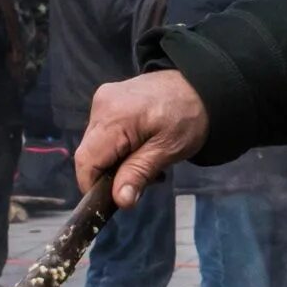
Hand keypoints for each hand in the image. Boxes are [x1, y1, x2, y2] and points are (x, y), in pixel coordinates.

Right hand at [75, 70, 208, 207]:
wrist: (200, 85)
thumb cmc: (188, 117)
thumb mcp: (167, 150)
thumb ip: (139, 174)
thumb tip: (120, 201)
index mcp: (114, 117)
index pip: (86, 160)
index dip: (92, 185)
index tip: (111, 200)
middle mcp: (101, 106)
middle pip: (90, 154)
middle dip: (109, 175)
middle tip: (141, 180)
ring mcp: (103, 101)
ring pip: (96, 145)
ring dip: (115, 162)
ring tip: (146, 162)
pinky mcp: (108, 100)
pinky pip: (104, 133)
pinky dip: (118, 147)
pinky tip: (141, 148)